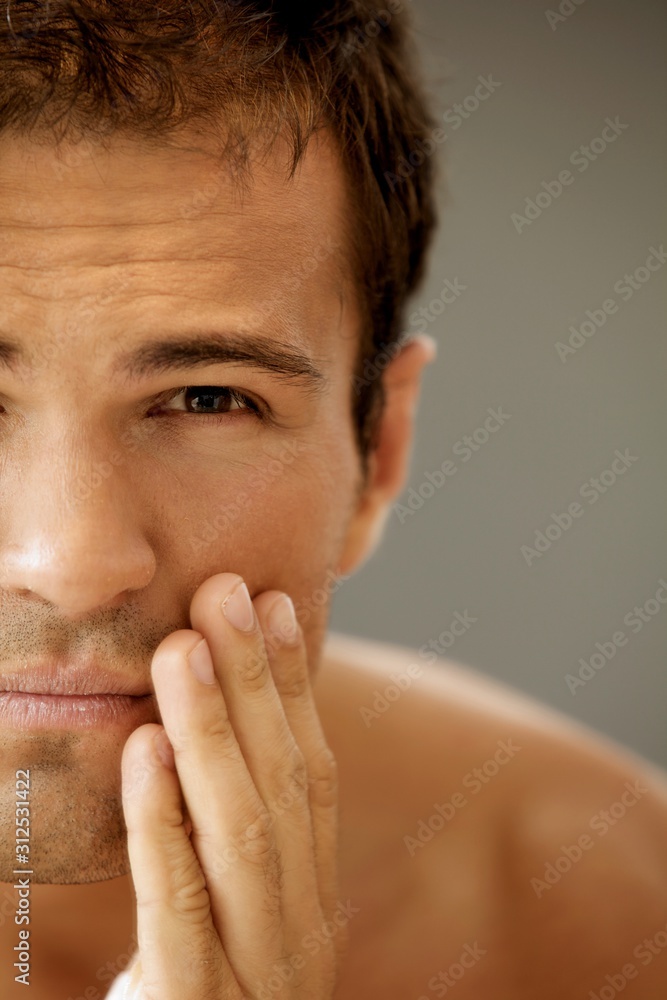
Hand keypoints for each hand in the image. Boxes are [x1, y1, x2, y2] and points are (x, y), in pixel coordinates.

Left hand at [120, 573, 346, 998]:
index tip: (275, 604)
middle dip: (257, 685)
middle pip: (287, 788)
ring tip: (184, 647)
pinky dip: (164, 823)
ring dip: (216, 733)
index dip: (294, 686)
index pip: (314, 773)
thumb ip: (227, 838)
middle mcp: (302, 933)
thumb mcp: (228, 917)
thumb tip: (207, 732)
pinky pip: (182, 910)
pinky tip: (143, 753)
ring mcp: (259, 980)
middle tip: (228, 592)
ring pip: (245, 835)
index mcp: (309, 900)